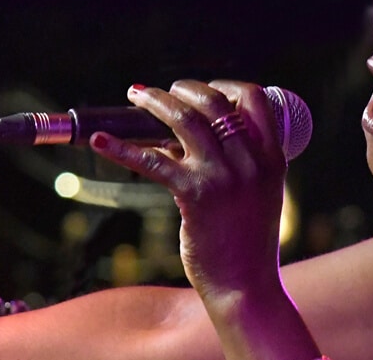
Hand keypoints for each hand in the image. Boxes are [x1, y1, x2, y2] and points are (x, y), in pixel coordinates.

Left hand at [90, 80, 287, 296]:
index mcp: (272, 157)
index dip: (225, 85)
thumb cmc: (246, 244)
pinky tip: (100, 141)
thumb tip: (180, 138)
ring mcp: (223, 177)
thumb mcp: (257, 195)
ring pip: (184, 121)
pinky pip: (152, 160)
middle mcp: (251, 162)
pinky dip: (122, 148)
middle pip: (213, 103)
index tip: (201, 90)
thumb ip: (234, 165)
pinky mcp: (195, 195)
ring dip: (154, 102)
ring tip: (135, 96)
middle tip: (157, 92)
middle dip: (181, 89)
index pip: (254, 98)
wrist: (246, 287)